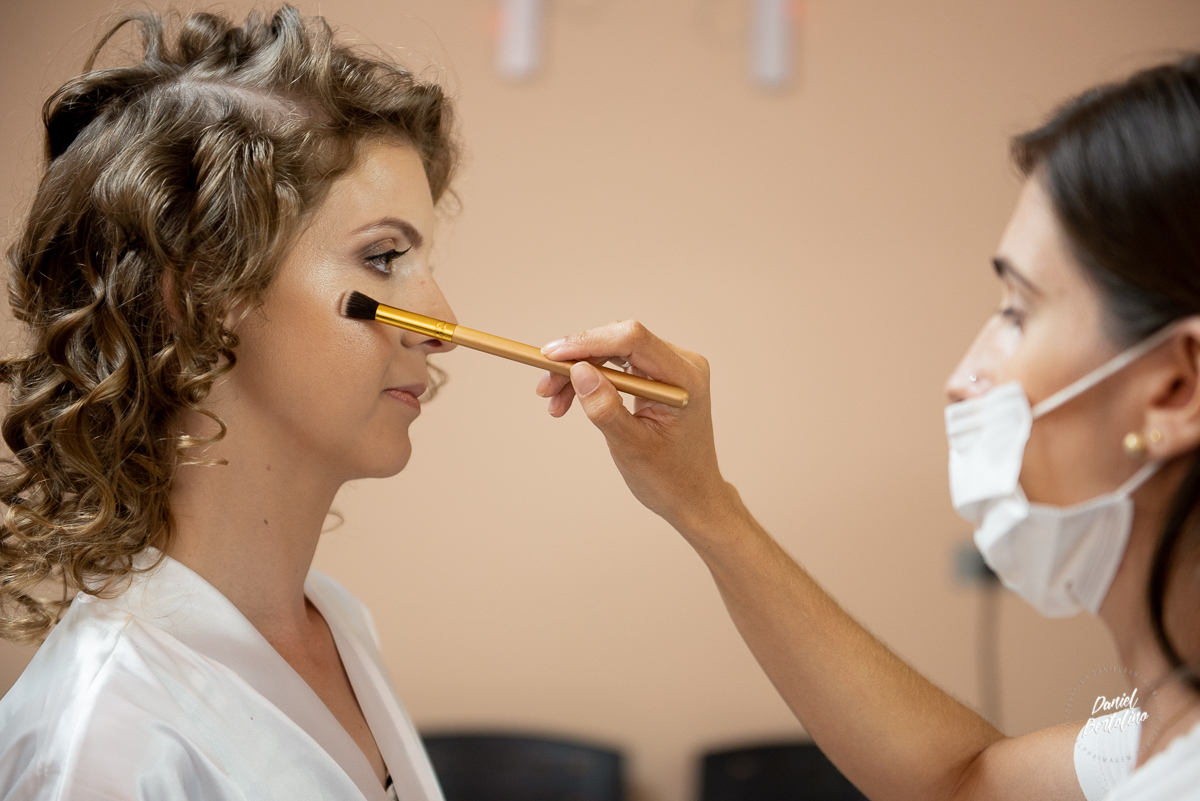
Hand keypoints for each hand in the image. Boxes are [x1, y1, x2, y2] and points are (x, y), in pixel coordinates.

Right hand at [536, 321, 733, 530]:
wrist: (690, 494)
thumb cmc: (669, 477)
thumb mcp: (631, 447)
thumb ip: (605, 408)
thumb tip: (579, 371)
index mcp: (685, 379)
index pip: (633, 340)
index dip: (589, 341)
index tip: (552, 356)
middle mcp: (682, 364)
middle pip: (619, 341)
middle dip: (577, 360)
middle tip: (545, 387)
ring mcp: (670, 368)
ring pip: (613, 351)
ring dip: (579, 371)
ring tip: (553, 401)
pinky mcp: (658, 376)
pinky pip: (618, 364)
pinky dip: (591, 379)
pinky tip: (569, 399)